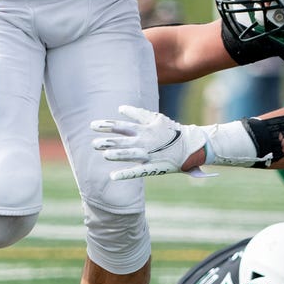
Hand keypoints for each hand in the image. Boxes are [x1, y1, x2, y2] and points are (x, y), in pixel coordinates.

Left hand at [91, 105, 212, 180]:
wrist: (190, 145)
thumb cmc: (171, 130)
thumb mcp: (155, 118)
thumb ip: (137, 113)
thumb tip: (120, 108)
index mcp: (144, 129)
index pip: (122, 126)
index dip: (107, 125)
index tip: (92, 125)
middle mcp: (145, 141)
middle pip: (123, 141)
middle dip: (108, 142)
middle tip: (94, 144)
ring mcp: (149, 155)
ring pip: (130, 155)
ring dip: (117, 155)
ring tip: (104, 155)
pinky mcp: (154, 167)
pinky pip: (138, 171)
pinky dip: (126, 174)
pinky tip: (113, 176)